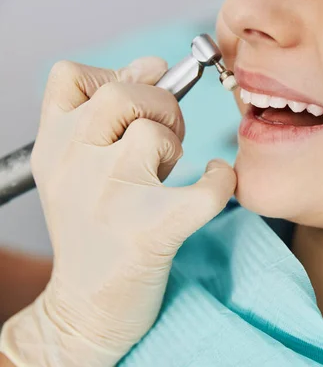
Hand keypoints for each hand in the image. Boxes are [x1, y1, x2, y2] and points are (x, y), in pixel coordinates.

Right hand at [0, 57, 236, 365]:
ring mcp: (109, 197)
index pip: (73, 76)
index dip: (118, 74)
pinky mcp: (150, 231)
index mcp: (53, 146)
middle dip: (159, 104)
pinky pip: (204, 191)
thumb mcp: (78, 165)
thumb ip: (108, 111)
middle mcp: (72, 164)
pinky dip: (221, 181)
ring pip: (154, 134)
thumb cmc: (93, 226)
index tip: (146, 90)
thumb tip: (152, 64)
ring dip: (175, 143)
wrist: (86, 307)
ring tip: (167, 171)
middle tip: (167, 135)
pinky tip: (216, 180)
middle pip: (123, 94)